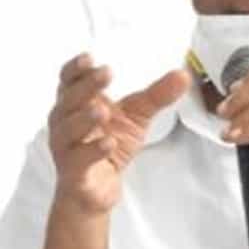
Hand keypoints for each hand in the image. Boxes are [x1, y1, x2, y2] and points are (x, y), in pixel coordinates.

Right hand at [48, 52, 190, 216]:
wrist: (96, 191)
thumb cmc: (108, 146)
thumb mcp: (137, 117)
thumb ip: (157, 96)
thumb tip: (183, 76)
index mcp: (76, 103)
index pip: (69, 80)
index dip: (76, 68)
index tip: (90, 57)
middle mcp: (65, 122)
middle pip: (68, 100)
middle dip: (85, 86)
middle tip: (105, 73)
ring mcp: (66, 147)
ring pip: (68, 129)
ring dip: (84, 118)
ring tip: (102, 110)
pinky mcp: (74, 172)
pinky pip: (79, 159)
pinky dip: (93, 150)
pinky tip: (108, 143)